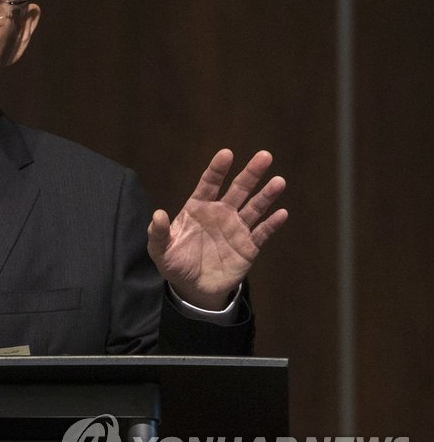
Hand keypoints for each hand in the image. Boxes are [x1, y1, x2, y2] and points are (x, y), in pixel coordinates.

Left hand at [147, 149, 287, 309]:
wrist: (193, 287)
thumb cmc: (175, 262)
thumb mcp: (160, 250)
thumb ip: (159, 233)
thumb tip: (158, 214)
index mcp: (198, 208)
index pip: (209, 183)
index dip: (218, 169)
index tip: (226, 154)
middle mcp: (220, 213)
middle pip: (238, 189)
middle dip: (250, 173)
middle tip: (265, 156)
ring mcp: (236, 229)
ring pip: (254, 207)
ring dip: (266, 195)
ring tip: (279, 181)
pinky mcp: (248, 247)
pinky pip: (262, 233)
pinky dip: (271, 224)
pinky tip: (282, 213)